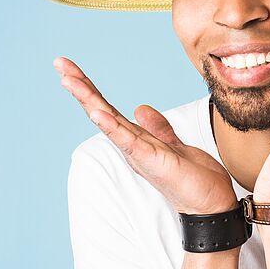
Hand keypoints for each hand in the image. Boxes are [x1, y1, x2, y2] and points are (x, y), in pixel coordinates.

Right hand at [54, 57, 238, 214]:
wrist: (210, 204)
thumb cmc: (193, 179)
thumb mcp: (173, 145)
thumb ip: (157, 128)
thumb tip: (140, 109)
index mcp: (136, 139)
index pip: (108, 109)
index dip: (91, 88)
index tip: (71, 68)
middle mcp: (132, 145)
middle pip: (101, 110)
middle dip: (81, 87)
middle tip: (59, 64)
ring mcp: (139, 153)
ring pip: (108, 122)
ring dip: (89, 100)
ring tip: (69, 80)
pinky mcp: (151, 160)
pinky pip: (128, 140)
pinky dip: (111, 126)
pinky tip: (97, 112)